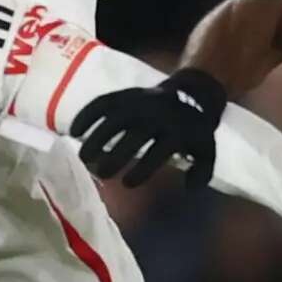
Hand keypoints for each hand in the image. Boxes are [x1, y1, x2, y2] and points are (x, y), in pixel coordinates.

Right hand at [69, 66, 229, 181]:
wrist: (193, 92)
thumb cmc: (195, 130)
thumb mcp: (207, 149)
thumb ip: (202, 172)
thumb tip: (188, 188)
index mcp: (179, 130)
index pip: (159, 150)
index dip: (143, 167)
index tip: (128, 183)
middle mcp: (157, 115)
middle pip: (134, 135)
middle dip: (117, 155)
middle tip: (102, 173)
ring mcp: (140, 102)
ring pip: (115, 118)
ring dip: (97, 137)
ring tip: (84, 157)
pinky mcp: (126, 94)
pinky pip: (103, 102)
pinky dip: (87, 115)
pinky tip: (73, 130)